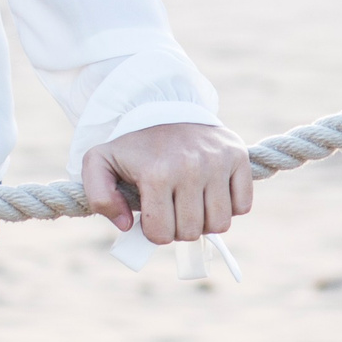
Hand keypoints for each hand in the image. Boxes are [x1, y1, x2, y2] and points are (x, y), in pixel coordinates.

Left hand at [81, 122, 253, 243]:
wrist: (163, 108)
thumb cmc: (132, 145)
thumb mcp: (98, 163)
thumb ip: (98, 197)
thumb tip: (127, 225)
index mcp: (156, 173)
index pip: (161, 233)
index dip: (154, 231)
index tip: (151, 216)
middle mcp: (190, 168)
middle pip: (191, 232)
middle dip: (178, 228)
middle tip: (171, 208)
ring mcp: (217, 162)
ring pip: (220, 224)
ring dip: (205, 220)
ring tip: (190, 201)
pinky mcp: (238, 157)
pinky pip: (243, 206)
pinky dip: (229, 206)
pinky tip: (210, 191)